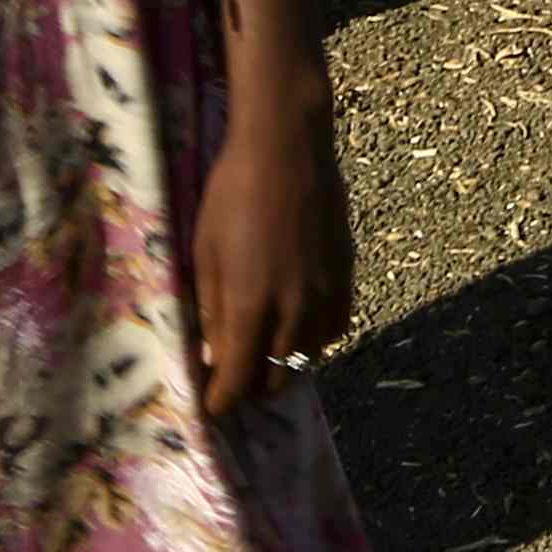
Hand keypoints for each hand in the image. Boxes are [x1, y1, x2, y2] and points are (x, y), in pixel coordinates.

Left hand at [187, 54, 356, 420]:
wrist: (288, 147)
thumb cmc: (231, 194)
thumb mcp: (205, 252)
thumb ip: (210, 310)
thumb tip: (212, 356)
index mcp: (249, 307)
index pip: (236, 383)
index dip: (221, 401)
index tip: (210, 404)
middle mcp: (293, 312)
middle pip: (274, 380)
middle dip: (250, 387)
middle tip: (231, 377)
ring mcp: (325, 296)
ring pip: (306, 359)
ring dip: (282, 365)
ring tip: (262, 351)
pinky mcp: (346, 278)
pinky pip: (332, 330)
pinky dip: (312, 339)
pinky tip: (296, 324)